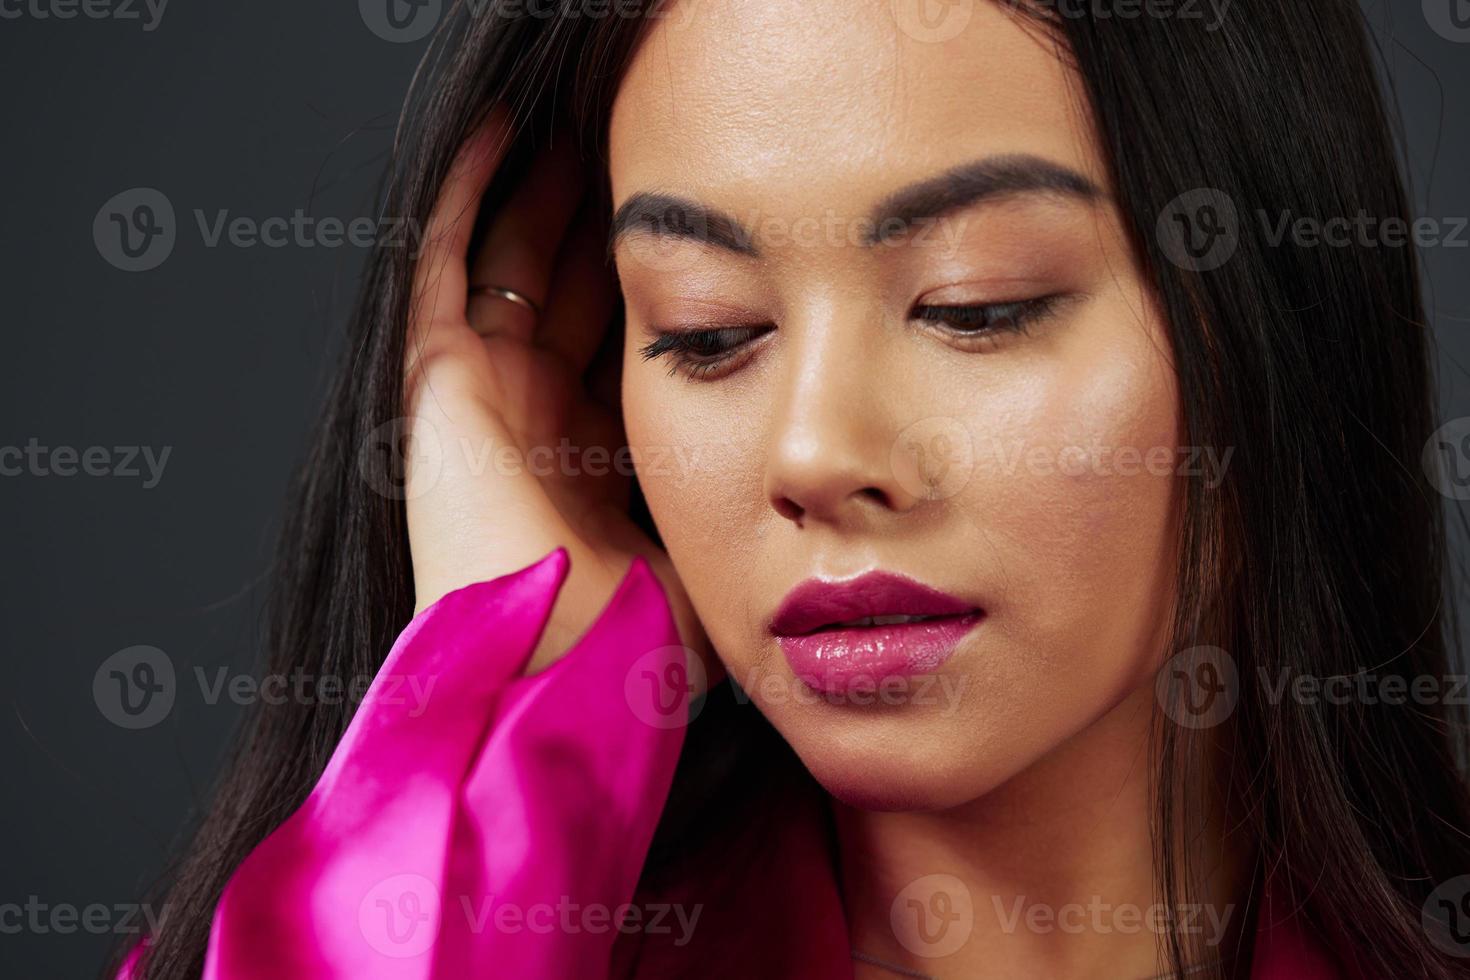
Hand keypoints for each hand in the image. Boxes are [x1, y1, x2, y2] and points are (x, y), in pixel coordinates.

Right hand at [402, 105, 709, 676]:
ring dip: (542, 190)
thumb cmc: (639, 633)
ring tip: (576, 117)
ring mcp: (485, 397)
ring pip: (512, 262)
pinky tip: (503, 130)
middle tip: (640, 143)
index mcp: (592, 454)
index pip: (622, 333)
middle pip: (569, 285)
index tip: (698, 212)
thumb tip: (797, 449)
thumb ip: (725, 484)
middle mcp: (536, 417)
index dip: (655, 271)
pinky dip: (470, 196)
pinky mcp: (441, 384)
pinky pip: (447, 266)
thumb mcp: (704, 541)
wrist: (563, 676)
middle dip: (603, 216)